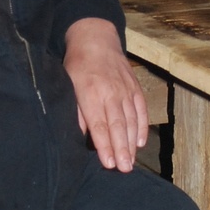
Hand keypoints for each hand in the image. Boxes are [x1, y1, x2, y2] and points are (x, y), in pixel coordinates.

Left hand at [63, 17, 147, 171]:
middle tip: (124, 169)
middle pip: (117, 126)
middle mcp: (111, 93)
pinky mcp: (135, 88)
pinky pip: (141, 110)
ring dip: (131, 143)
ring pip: (131, 120)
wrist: (96, 40)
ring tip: (131, 162)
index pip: (99, 124)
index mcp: (90, 93)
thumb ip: (75, 111)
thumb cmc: (78, 65)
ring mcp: (125, 90)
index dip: (104, 145)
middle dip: (121, 149)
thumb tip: (80, 135)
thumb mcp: (68, 84)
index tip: (108, 163)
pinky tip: (139, 142)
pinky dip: (142, 127)